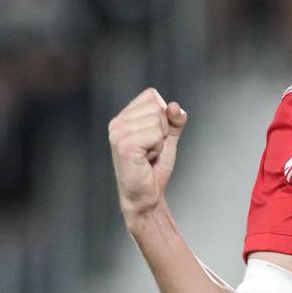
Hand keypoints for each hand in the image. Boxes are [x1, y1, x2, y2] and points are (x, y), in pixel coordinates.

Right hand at [108, 87, 187, 226]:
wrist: (146, 197)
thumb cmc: (153, 168)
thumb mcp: (168, 139)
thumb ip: (174, 120)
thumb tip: (174, 106)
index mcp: (123, 117)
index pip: (152, 96)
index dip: (163, 116)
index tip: (154, 138)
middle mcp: (117, 123)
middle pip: (157, 106)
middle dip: (163, 130)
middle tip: (151, 150)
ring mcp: (118, 133)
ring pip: (158, 120)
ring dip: (161, 141)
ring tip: (148, 155)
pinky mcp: (124, 145)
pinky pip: (156, 134)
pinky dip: (158, 148)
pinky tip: (147, 159)